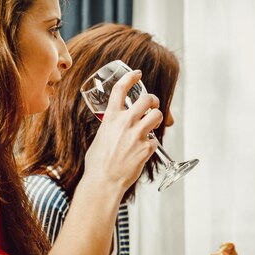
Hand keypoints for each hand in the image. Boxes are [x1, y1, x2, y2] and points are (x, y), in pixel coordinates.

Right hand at [84, 70, 162, 190]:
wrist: (104, 181)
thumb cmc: (98, 163)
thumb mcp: (100, 137)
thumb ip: (111, 128)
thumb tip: (116, 127)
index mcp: (110, 117)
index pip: (120, 89)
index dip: (131, 77)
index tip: (138, 74)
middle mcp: (125, 122)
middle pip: (147, 99)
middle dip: (153, 100)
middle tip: (153, 104)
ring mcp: (137, 134)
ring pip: (157, 115)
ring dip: (157, 118)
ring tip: (152, 125)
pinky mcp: (146, 148)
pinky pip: (155, 140)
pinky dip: (151, 144)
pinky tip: (143, 151)